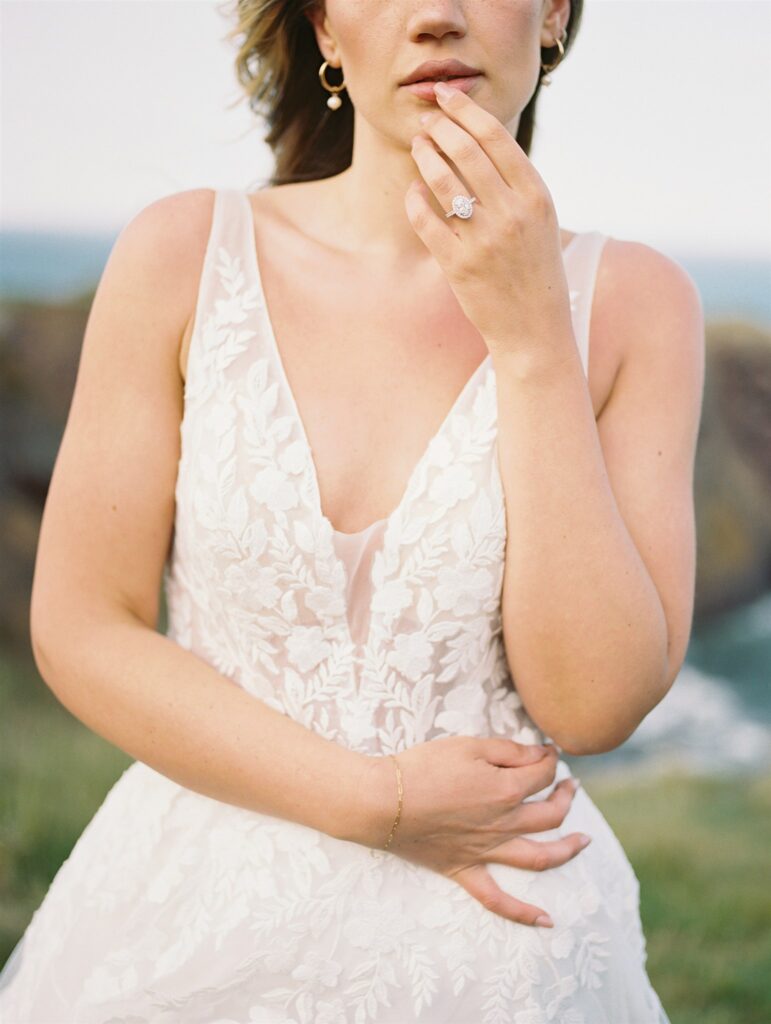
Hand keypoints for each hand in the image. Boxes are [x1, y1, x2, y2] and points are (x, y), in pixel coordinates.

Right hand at [362, 735, 589, 927]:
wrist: (383, 802)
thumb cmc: (423, 767)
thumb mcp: (468, 746)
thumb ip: (508, 751)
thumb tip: (539, 755)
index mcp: (506, 789)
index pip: (542, 773)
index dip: (549, 758)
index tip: (546, 750)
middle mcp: (504, 824)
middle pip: (550, 814)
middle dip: (565, 796)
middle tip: (570, 785)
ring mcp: (486, 851)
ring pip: (539, 857)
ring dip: (567, 850)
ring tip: (584, 841)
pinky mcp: (464, 870)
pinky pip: (498, 900)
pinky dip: (523, 914)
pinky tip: (547, 922)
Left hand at [404, 83, 573, 354]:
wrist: (535, 328)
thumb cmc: (535, 270)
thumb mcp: (540, 219)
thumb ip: (516, 182)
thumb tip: (479, 139)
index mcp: (536, 195)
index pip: (495, 137)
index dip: (465, 110)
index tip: (446, 97)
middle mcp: (512, 213)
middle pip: (465, 151)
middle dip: (439, 128)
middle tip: (426, 120)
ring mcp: (484, 239)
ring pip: (442, 181)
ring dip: (424, 157)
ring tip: (419, 147)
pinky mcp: (459, 265)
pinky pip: (426, 220)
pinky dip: (414, 199)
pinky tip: (413, 191)